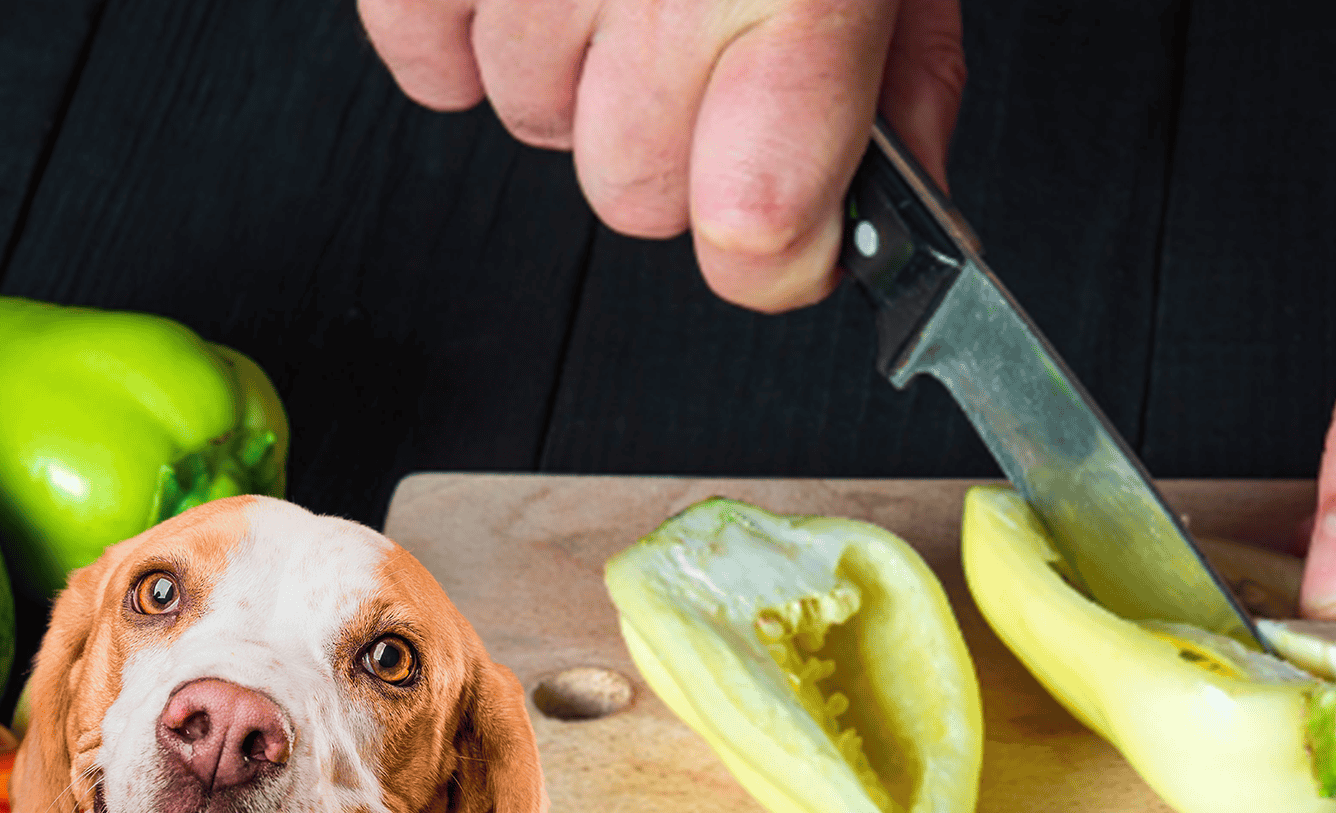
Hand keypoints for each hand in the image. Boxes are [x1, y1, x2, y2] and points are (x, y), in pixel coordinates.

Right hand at [358, 0, 964, 310]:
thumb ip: (908, 78)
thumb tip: (904, 211)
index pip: (755, 233)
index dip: (781, 253)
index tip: (795, 231)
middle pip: (635, 198)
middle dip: (679, 156)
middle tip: (708, 55)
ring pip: (534, 124)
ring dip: (581, 81)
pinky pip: (427, 59)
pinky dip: (469, 35)